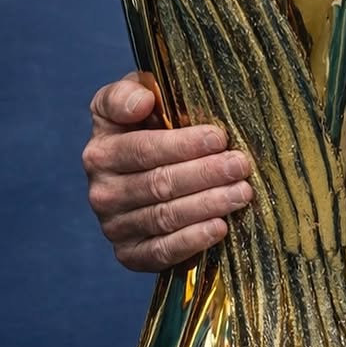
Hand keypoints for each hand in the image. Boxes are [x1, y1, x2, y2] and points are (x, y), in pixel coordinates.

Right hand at [83, 72, 251, 272]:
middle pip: (158, 184)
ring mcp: (114, 226)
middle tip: (241, 165)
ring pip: (164, 217)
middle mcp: (101, 191)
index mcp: (101, 151)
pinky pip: (160, 252)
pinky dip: (192, 241)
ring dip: (208, 204)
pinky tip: (220, 227)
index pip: (143, 150)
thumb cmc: (150, 127)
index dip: (182, 144)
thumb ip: (131, 91)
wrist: (147, 171)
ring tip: (242, 192)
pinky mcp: (129, 254)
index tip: (218, 137)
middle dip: (205, 173)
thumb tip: (142, 101)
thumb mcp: (136, 98)